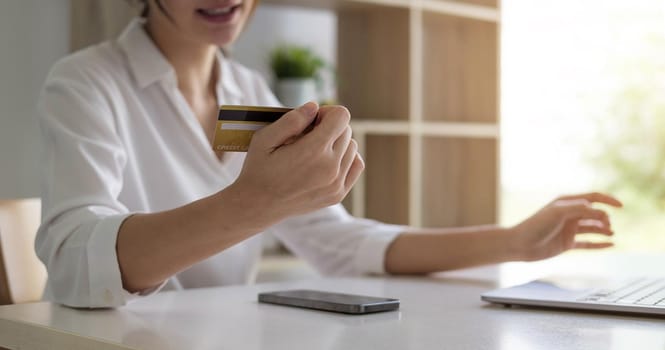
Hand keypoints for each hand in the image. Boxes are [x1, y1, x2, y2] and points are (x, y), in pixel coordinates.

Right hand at [230, 102, 363, 221]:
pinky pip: (356, 165)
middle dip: (329, 127)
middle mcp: (330, 167)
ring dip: (337, 143)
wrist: (259, 205)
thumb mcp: (265, 138)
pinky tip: (327, 160)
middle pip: (346, 130)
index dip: (326, 113)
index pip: (341, 116)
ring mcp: (336, 183)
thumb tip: (314, 107)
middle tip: (308, 137)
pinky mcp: (338, 194)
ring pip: (352, 147)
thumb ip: (291, 120)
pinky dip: (346, 158)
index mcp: (313, 151)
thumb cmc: (259, 169)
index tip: (312, 121)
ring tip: (314, 151)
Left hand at [510, 192, 622, 260]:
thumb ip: (580, 210)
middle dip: (604, 218)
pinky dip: (600, 244)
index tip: (621, 206)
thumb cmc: (536, 225)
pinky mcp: (567, 243)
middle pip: (594, 214)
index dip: (608, 200)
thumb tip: (600, 211)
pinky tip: (611, 244)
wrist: (520, 245)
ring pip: (593, 228)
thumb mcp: (559, 213)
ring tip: (611, 233)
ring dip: (604, 230)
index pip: (592, 198)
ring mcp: (569, 230)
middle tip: (607, 225)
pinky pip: (588, 244)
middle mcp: (569, 215)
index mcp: (566, 203)